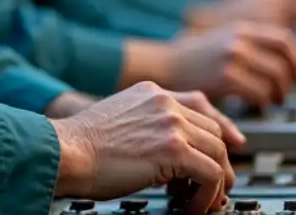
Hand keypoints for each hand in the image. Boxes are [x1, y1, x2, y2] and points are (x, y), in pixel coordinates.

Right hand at [50, 82, 235, 213]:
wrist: (64, 152)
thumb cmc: (77, 147)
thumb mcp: (117, 120)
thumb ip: (144, 125)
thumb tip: (166, 155)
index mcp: (152, 93)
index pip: (200, 104)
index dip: (220, 128)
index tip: (231, 144)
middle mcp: (165, 102)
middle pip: (213, 131)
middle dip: (218, 162)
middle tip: (212, 188)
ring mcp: (171, 123)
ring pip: (218, 152)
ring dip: (216, 183)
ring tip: (204, 203)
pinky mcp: (174, 150)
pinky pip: (211, 174)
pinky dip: (208, 195)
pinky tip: (192, 207)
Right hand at [163, 23, 295, 106]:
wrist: (163, 65)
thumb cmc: (192, 61)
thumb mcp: (223, 41)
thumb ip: (248, 47)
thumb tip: (277, 62)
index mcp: (242, 29)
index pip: (283, 40)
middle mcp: (240, 39)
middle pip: (282, 61)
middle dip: (289, 82)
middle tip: (283, 95)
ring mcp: (233, 57)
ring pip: (274, 78)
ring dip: (277, 94)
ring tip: (271, 102)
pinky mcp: (226, 76)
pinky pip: (258, 92)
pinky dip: (262, 102)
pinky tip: (256, 106)